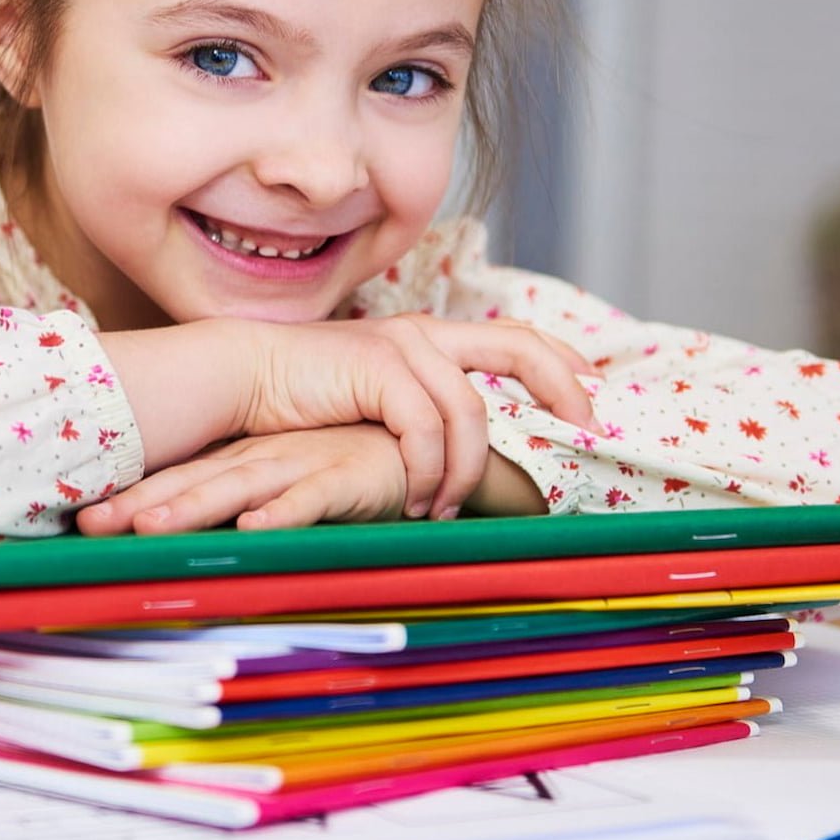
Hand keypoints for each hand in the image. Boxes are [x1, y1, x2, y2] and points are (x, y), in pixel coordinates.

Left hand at [78, 426, 407, 535]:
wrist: (427, 445)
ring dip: (195, 508)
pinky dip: (283, 514)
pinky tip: (253, 529)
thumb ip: (255, 502)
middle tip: (87, 526)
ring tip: (147, 529)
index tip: (79, 520)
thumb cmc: (356, 463)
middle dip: (140, 504)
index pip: (181, 478)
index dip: (133, 497)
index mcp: (248, 460)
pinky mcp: (347, 478)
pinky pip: (312, 499)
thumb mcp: (293, 483)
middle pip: (194, 483)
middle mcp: (265, 460)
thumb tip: (205, 534)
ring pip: (239, 489)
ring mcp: (303, 465)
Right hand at [238, 315, 594, 521]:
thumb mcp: (378, 403)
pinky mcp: (377, 368)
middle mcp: (425, 332)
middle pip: (520, 348)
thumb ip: (423, 414)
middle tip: (587, 437)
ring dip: (466, 471)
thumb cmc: (308, 401)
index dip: (564, 365)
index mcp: (432, 336)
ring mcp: (403, 345)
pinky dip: (427, 472)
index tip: (596, 400)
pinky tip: (412, 499)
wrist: (244, 378)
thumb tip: (471, 456)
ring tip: (444, 508)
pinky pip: (426, 430)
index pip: (518, 337)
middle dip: (562, 393)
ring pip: (471, 412)